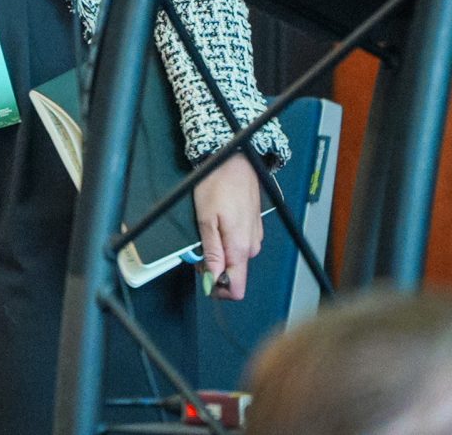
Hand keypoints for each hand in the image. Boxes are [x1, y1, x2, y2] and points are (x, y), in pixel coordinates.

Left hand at [193, 152, 263, 299]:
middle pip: (233, 273)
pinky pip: (239, 245)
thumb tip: (213, 279)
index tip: (203, 277)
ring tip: (206, 231)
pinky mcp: (254, 228)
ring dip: (219, 253)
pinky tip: (217, 225)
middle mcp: (252, 247)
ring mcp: (254, 237)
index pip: (236, 289)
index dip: (218, 289)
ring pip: (235, 258)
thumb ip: (212, 252)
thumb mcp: (206, 219)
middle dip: (213, 267)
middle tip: (197, 247)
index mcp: (240, 248)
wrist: (235, 161)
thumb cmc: (217, 186)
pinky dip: (226, 242)